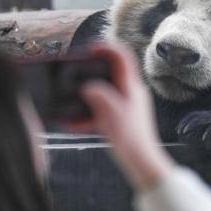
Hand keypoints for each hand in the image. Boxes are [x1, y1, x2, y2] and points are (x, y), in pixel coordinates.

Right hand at [80, 42, 173, 190]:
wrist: (141, 162)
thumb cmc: (131, 138)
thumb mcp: (111, 112)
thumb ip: (98, 95)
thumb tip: (87, 87)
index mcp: (132, 86)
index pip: (123, 56)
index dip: (107, 48)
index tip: (90, 48)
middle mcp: (131, 93)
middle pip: (110, 74)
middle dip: (91, 73)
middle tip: (75, 73)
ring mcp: (126, 106)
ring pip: (103, 94)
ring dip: (85, 99)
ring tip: (69, 106)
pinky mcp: (121, 120)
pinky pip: (100, 112)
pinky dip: (87, 116)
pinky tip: (72, 125)